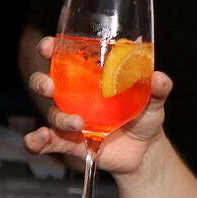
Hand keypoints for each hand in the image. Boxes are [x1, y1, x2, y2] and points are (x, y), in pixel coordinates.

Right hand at [23, 36, 172, 175]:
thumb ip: (157, 89)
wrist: (147, 151)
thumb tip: (159, 77)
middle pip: (46, 83)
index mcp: (88, 78)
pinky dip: (37, 141)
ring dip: (59, 117)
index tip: (49, 46)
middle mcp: (74, 96)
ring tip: (78, 123)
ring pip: (52, 114)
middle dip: (42, 82)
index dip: (50, 49)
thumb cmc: (144, 117)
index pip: (62, 58)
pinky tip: (40, 139)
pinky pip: (46, 143)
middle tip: (51, 86)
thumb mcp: (153, 101)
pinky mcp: (71, 143)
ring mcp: (71, 119)